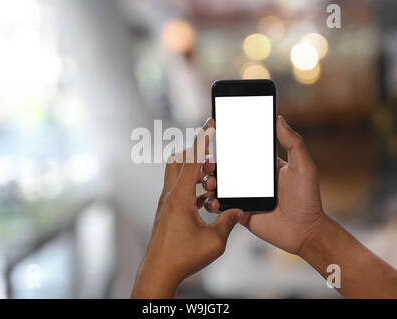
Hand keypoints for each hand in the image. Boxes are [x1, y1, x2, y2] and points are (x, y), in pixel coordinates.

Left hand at [131, 118, 241, 297]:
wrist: (158, 272)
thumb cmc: (182, 257)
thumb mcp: (215, 240)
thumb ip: (228, 221)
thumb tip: (238, 211)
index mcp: (180, 197)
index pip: (192, 159)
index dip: (203, 139)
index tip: (210, 122)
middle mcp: (170, 196)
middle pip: (179, 161)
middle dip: (196, 153)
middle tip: (212, 157)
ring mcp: (166, 204)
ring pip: (178, 176)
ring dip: (195, 173)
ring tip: (212, 181)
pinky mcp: (167, 213)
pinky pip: (179, 191)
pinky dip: (192, 188)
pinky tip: (206, 199)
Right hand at [203, 115, 324, 253]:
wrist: (304, 233)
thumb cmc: (307, 199)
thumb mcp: (303, 167)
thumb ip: (293, 143)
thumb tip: (278, 118)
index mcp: (263, 165)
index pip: (241, 149)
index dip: (226, 143)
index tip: (214, 137)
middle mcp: (251, 179)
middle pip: (225, 167)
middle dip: (211, 164)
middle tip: (206, 163)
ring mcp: (243, 196)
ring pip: (219, 186)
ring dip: (209, 182)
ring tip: (209, 182)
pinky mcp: (239, 212)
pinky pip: (221, 206)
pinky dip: (213, 203)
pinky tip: (214, 201)